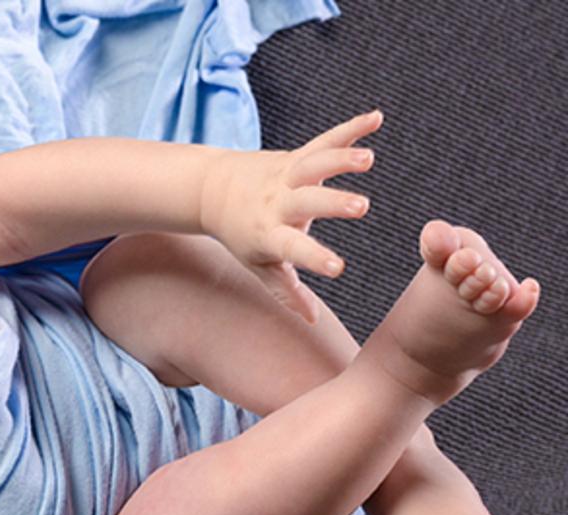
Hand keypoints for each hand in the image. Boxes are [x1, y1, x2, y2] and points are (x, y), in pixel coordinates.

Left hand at [200, 110, 382, 322]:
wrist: (211, 190)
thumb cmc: (240, 235)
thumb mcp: (258, 266)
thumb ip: (286, 292)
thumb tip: (312, 322)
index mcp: (270, 234)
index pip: (294, 249)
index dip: (314, 258)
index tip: (338, 268)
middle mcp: (278, 203)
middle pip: (307, 202)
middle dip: (333, 203)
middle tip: (361, 206)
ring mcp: (286, 176)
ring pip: (314, 164)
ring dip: (340, 159)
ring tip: (368, 158)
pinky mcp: (294, 156)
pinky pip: (324, 140)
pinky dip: (350, 129)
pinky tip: (377, 118)